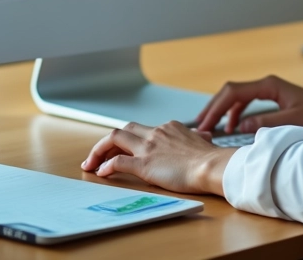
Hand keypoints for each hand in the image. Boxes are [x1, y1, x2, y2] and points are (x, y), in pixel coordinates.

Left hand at [81, 120, 231, 195]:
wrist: (211, 165)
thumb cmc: (210, 158)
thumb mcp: (202, 142)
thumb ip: (197, 138)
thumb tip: (203, 137)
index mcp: (168, 128)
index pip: (141, 129)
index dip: (128, 139)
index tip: (122, 149)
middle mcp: (155, 133)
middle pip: (123, 129)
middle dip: (108, 142)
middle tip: (98, 156)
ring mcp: (148, 147)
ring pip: (114, 138)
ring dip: (99, 150)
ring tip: (91, 163)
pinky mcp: (145, 164)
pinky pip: (118, 161)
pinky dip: (106, 166)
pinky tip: (101, 173)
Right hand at [194, 75, 302, 134]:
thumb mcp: (294, 121)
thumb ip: (267, 123)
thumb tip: (241, 126)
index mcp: (269, 85)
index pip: (233, 92)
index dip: (216, 108)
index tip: (205, 123)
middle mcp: (266, 84)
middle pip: (231, 92)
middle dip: (214, 108)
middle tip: (200, 126)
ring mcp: (269, 89)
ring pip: (237, 97)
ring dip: (223, 111)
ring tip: (212, 129)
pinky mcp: (273, 97)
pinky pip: (246, 102)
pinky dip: (236, 113)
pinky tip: (233, 126)